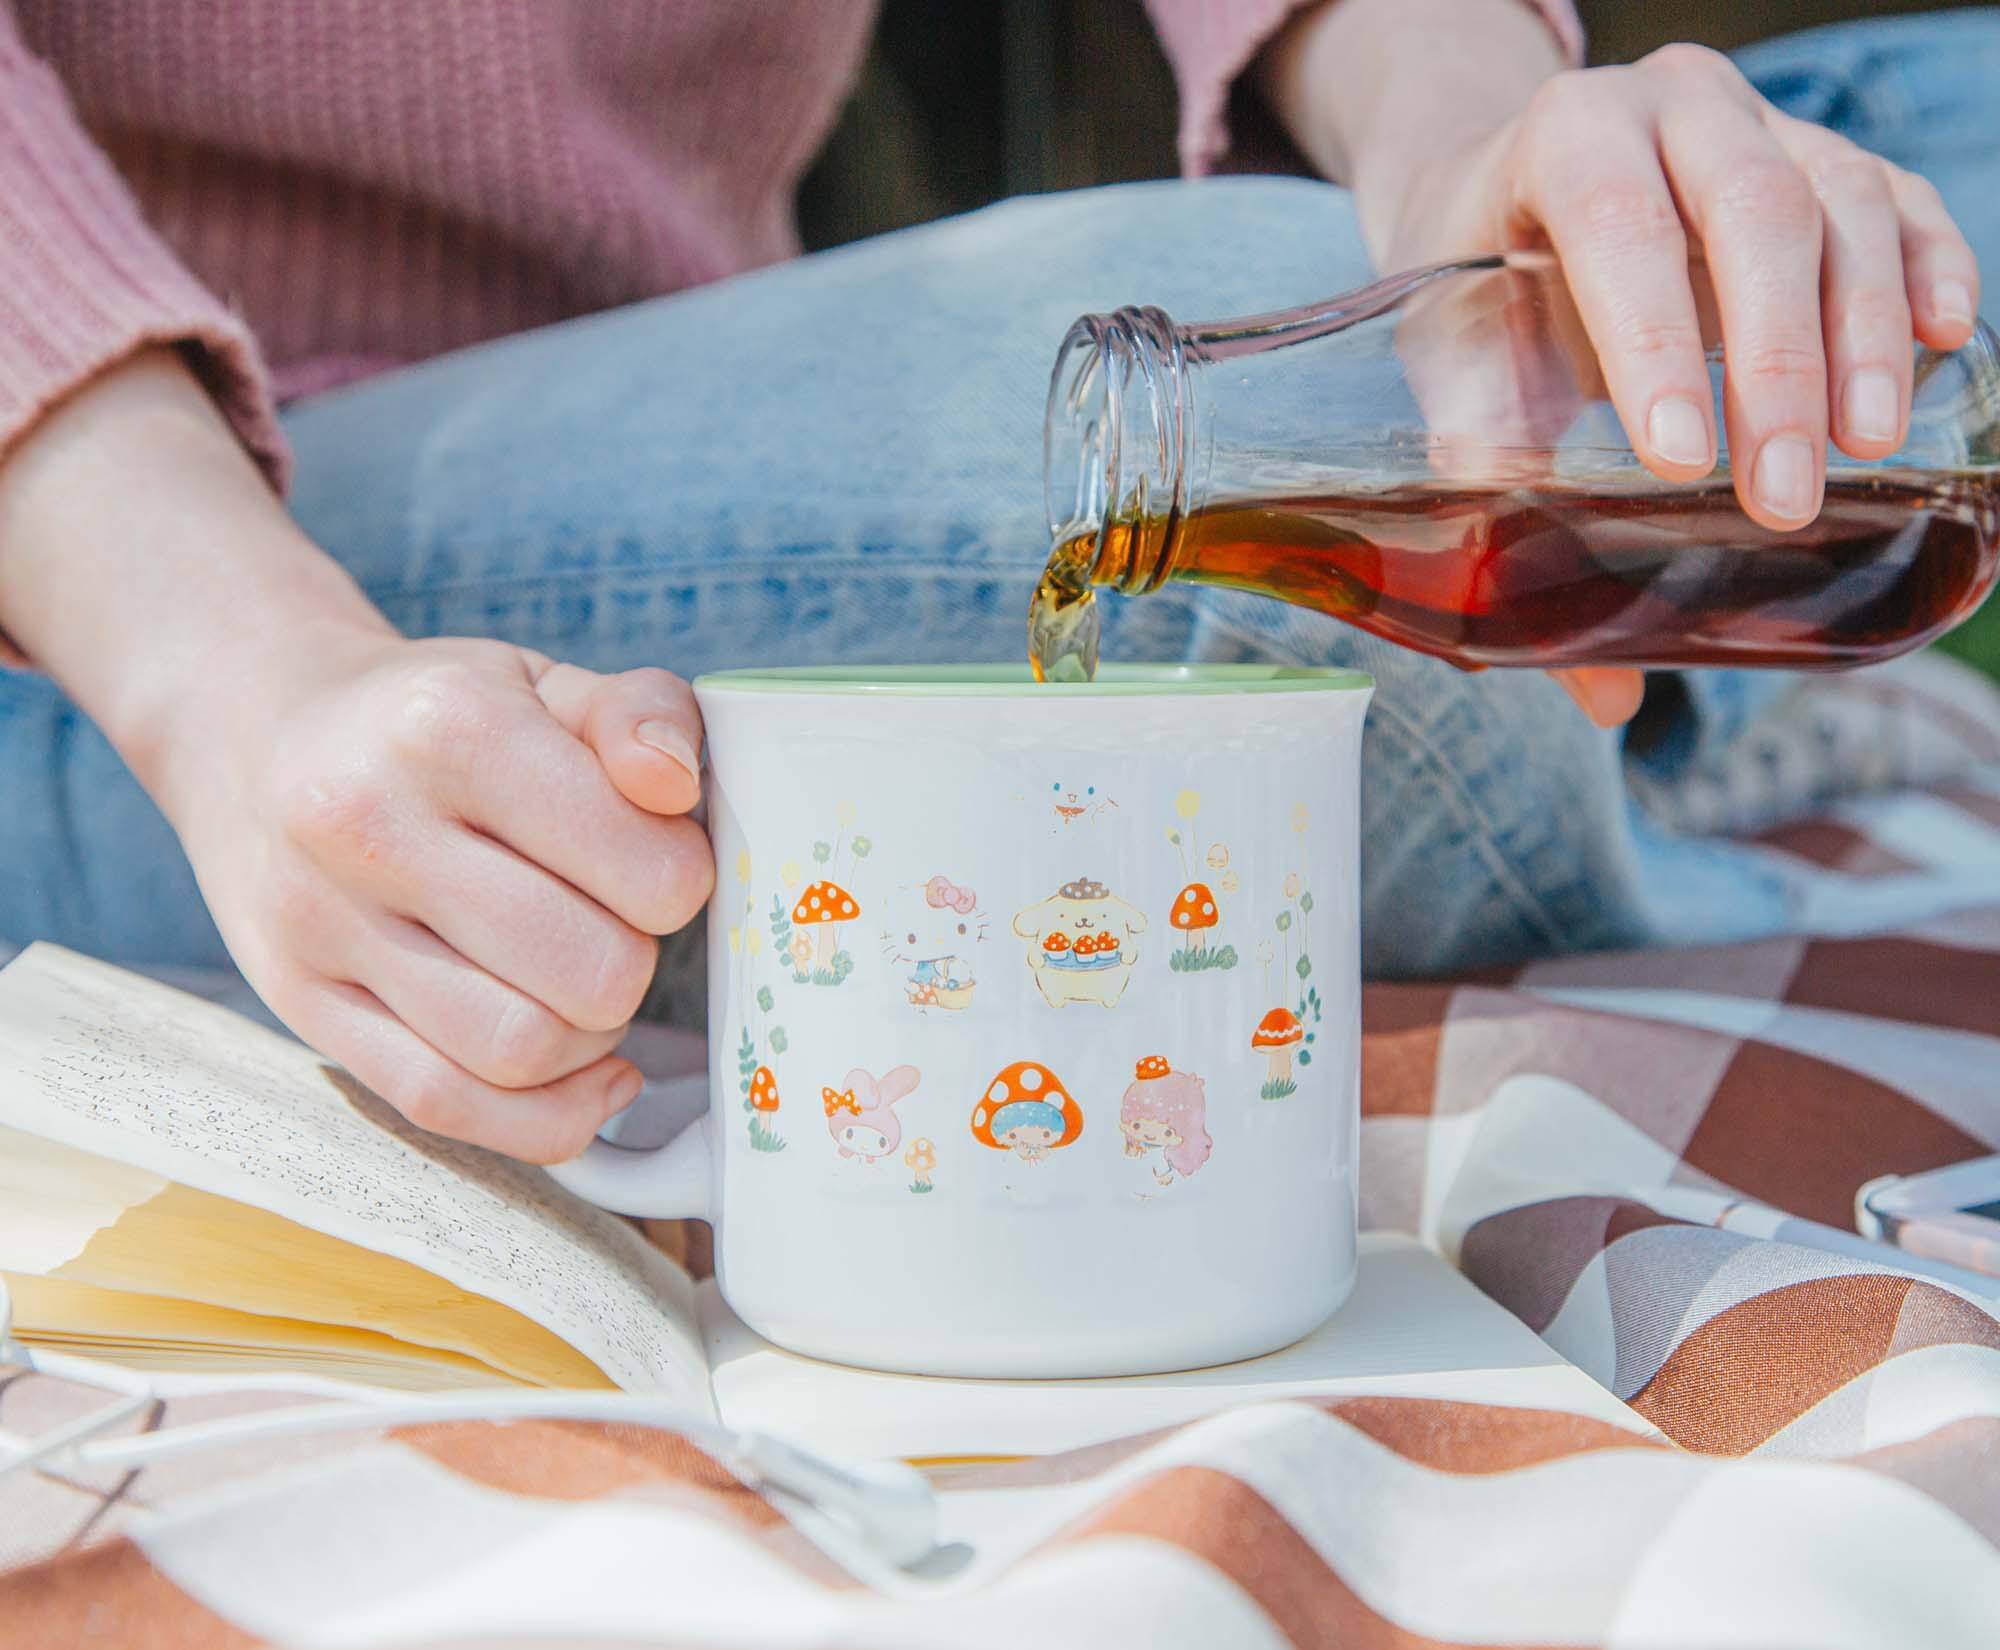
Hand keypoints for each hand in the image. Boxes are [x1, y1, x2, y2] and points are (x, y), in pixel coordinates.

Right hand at [160, 631, 713, 1161]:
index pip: (647, 871)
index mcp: (457, 730)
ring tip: (582, 984)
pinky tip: (584, 1072)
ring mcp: (324, 923)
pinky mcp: (298, 1001)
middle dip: (636, 963)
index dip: (683, 881)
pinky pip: (443, 1104)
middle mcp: (373, 825)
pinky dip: (542, 1116)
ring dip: (590, 1039)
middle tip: (616, 923)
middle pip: (592, 974)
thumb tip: (676, 784)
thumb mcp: (547, 682)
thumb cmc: (434, 715)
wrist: (254, 729)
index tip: (658, 862)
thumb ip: (643, 715)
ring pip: (520, 1052)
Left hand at [1381, 46, 1979, 723]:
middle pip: (1755, 212)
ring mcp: (1765, 120)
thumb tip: (1598, 689)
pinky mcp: (1831, 157)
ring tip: (1865, 451)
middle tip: (1782, 498)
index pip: (1620, 223)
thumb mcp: (1460, 370)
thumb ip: (1501, 498)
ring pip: (1845, 205)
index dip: (1657, 341)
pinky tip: (1941, 343)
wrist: (1500, 194)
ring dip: (1862, 338)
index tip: (1679, 460)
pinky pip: (1903, 201)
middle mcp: (1675, 105)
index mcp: (1566, 136)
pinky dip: (1931, 269)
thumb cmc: (1478, 290)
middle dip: (1779, 366)